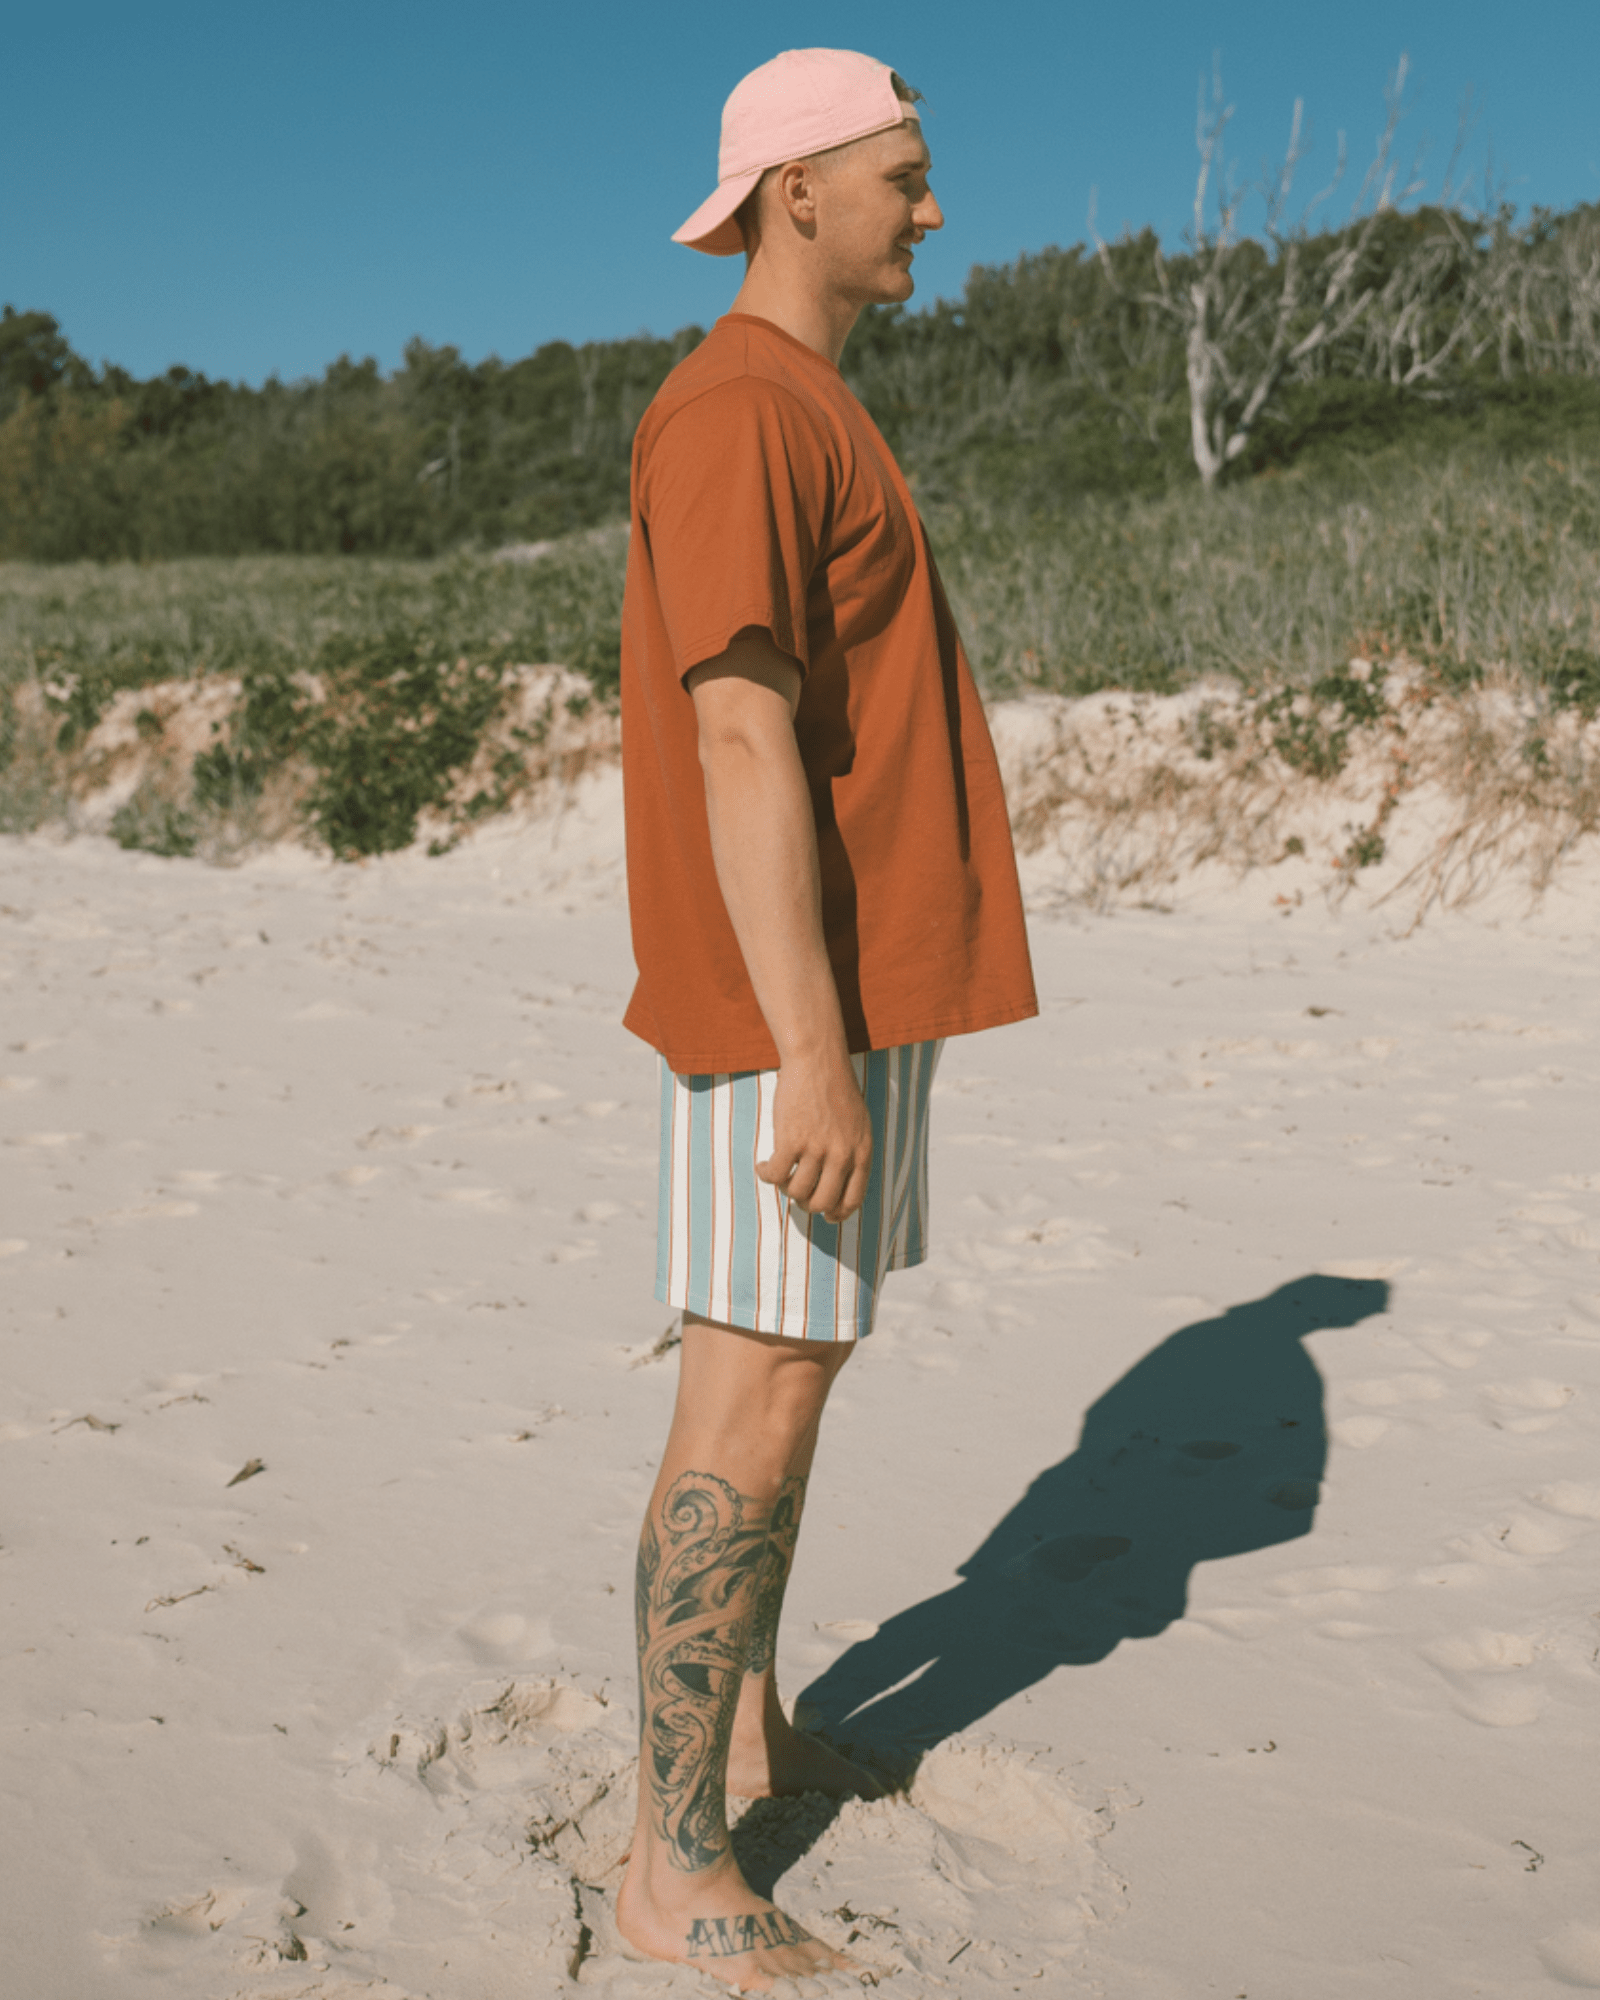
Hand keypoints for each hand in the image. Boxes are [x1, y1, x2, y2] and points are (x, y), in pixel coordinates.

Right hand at [758, 1051, 872, 1222]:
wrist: (818, 1060)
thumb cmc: (836, 1090)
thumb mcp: (859, 1124)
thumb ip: (853, 1153)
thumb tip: (841, 1186)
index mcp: (861, 1152)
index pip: (852, 1200)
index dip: (836, 1214)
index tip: (825, 1215)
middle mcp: (842, 1155)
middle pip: (822, 1203)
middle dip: (806, 1204)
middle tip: (797, 1191)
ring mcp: (816, 1149)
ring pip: (796, 1192)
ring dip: (785, 1188)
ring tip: (779, 1172)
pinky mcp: (791, 1140)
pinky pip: (774, 1175)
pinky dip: (765, 1175)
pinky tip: (763, 1165)